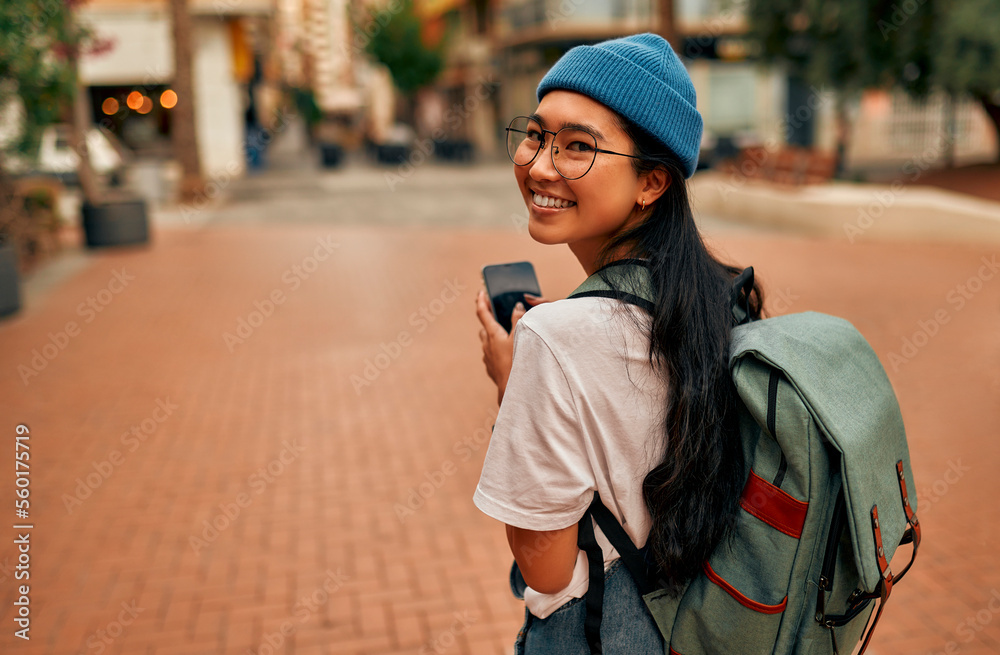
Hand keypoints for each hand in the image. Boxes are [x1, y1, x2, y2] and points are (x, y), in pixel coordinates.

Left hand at [476, 290, 548, 404]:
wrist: (511, 390)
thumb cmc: (517, 363)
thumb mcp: (521, 337)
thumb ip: (519, 320)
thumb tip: (517, 306)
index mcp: (493, 334)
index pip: (483, 312)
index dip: (481, 301)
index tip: (481, 292)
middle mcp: (486, 345)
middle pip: (484, 327)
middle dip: (489, 320)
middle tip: (496, 314)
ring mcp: (487, 357)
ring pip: (487, 341)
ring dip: (493, 335)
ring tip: (505, 334)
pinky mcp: (490, 367)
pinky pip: (491, 354)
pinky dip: (496, 349)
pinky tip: (507, 352)